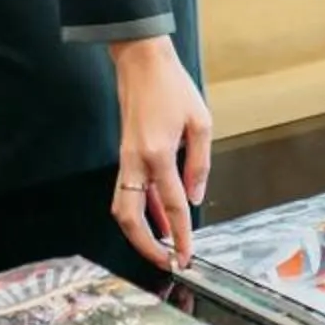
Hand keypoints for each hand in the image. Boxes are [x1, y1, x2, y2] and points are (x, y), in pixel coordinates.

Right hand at [108, 36, 209, 268]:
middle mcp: (135, 161)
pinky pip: (129, 192)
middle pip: (130, 218)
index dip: (181, 235)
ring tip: (163, 248)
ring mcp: (126, 159)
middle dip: (146, 246)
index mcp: (157, 153)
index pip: (172, 205)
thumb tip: (195, 199)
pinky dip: (143, 210)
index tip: (187, 257)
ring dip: (140, 232)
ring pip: (124, 208)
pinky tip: (159, 219)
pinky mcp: (125, 155)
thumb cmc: (173, 86)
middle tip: (166, 262)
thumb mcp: (201, 123)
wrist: (142, 61)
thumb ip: (199, 164)